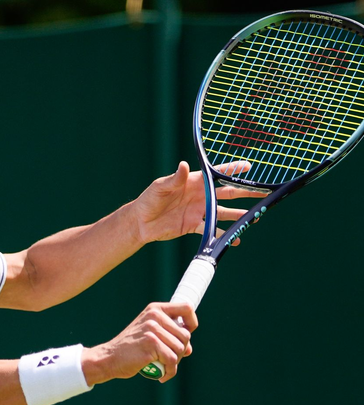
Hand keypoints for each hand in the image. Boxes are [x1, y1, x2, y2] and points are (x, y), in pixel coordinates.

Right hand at [83, 302, 197, 383]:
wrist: (109, 357)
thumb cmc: (130, 348)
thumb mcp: (149, 335)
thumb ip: (168, 337)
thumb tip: (189, 348)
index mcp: (155, 310)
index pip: (186, 308)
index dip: (192, 323)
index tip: (186, 335)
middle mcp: (154, 316)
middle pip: (185, 335)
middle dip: (180, 351)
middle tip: (167, 359)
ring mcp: (152, 329)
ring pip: (180, 349)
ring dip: (174, 362)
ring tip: (163, 366)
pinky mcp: (151, 343)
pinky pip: (172, 360)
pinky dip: (170, 371)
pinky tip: (162, 375)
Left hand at [132, 161, 265, 244]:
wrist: (141, 222)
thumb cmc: (149, 200)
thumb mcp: (160, 187)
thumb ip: (175, 179)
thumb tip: (184, 166)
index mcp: (194, 182)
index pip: (216, 174)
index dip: (232, 170)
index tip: (248, 167)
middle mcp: (200, 195)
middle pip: (227, 193)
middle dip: (245, 192)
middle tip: (263, 192)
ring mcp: (199, 211)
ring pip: (224, 212)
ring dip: (239, 215)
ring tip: (255, 216)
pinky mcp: (194, 225)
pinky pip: (212, 230)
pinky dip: (223, 235)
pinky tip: (234, 239)